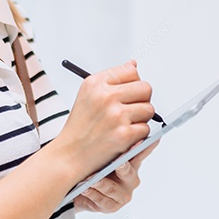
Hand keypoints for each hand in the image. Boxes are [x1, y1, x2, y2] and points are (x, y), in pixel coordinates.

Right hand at [53, 60, 153, 178]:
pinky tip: (123, 137)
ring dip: (141, 119)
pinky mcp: (123, 134)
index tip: (126, 94)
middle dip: (142, 100)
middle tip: (131, 110)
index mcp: (95, 83)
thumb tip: (134, 64)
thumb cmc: (81, 125)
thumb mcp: (88, 94)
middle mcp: (105, 96)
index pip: (131, 71)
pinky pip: (146, 129)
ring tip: (124, 124)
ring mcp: (115, 116)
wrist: (69, 155)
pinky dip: (138, 135)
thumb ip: (112, 78)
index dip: (133, 83)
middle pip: (145, 88)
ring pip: (149, 109)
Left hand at [74, 141, 158, 212]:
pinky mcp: (113, 206)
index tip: (141, 141)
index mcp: (132, 162)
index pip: (142, 152)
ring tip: (91, 180)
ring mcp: (123, 193)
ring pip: (113, 189)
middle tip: (119, 163)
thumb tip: (111, 125)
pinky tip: (86, 189)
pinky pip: (103, 200)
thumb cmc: (93, 168)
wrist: (79, 189)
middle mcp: (130, 178)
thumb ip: (111, 145)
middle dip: (123, 167)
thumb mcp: (101, 155)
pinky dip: (93, 194)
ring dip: (101, 183)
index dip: (146, 147)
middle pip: (129, 172)